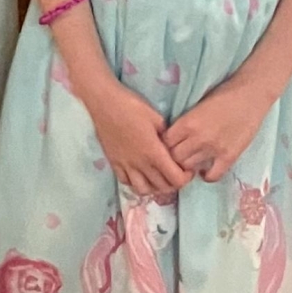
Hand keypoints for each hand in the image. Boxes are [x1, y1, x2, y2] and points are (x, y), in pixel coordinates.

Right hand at [85, 78, 190, 198]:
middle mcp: (140, 164)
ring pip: (144, 190)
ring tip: (158, 177)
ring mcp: (125, 165)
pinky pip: (126, 182)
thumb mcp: (156, 117)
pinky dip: (135, 182)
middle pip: (162, 187)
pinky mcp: (114, 163)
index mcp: (154, 153)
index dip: (186, 177)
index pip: (176, 179)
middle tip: (176, 172)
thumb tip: (172, 146)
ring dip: (155, 187)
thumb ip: (167, 136)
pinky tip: (139, 173)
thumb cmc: (131, 105)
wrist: (104, 102)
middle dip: (174, 183)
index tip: (187, 169)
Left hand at [164, 75, 273, 182]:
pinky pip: (212, 176)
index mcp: (188, 122)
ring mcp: (214, 149)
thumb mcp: (196, 105)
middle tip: (177, 155)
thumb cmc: (222, 94)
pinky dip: (206, 176)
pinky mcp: (229, 157)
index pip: (165, 142)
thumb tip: (171, 135)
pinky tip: (205, 170)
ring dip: (188, 166)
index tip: (167, 145)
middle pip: (174, 157)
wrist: (250, 96)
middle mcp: (198, 138)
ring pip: (189, 167)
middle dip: (173, 157)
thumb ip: (184, 121)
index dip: (164, 145)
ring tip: (190, 162)